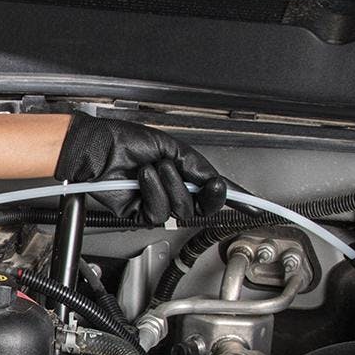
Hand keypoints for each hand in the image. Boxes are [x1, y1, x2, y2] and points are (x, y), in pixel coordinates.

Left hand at [54, 112, 236, 223]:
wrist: (99, 148)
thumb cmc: (126, 140)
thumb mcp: (172, 147)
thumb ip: (197, 167)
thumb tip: (217, 180)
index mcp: (182, 172)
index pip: (211, 190)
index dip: (234, 199)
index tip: (255, 207)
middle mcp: (171, 190)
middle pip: (202, 207)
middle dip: (206, 193)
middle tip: (207, 182)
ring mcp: (156, 202)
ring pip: (182, 210)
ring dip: (172, 185)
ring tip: (155, 168)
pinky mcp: (139, 214)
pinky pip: (158, 212)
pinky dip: (154, 192)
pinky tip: (143, 178)